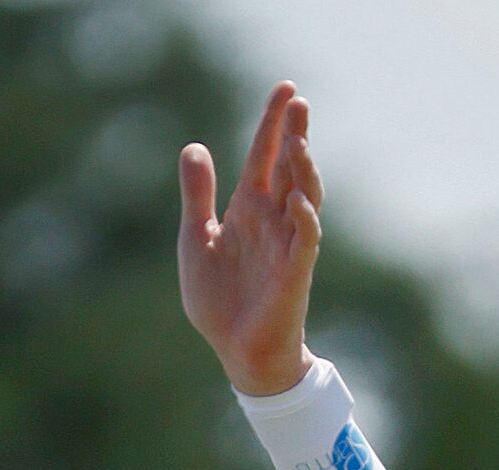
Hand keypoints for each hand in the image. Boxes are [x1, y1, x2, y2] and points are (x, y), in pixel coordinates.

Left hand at [178, 80, 322, 396]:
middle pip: (290, 167)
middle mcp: (273, 219)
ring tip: (298, 141)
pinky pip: (305, 241)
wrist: (235, 350)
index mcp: (248, 209)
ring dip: (303, 169)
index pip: (264, 157)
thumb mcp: (196, 240)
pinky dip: (303, 219)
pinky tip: (296, 201)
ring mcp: (287, 243)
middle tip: (298, 100)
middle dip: (295, 134)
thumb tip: (193, 146)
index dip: (273, 124)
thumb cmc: (219, 299)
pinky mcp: (295, 272)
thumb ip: (197, 196)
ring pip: (304, 196)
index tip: (285, 90)